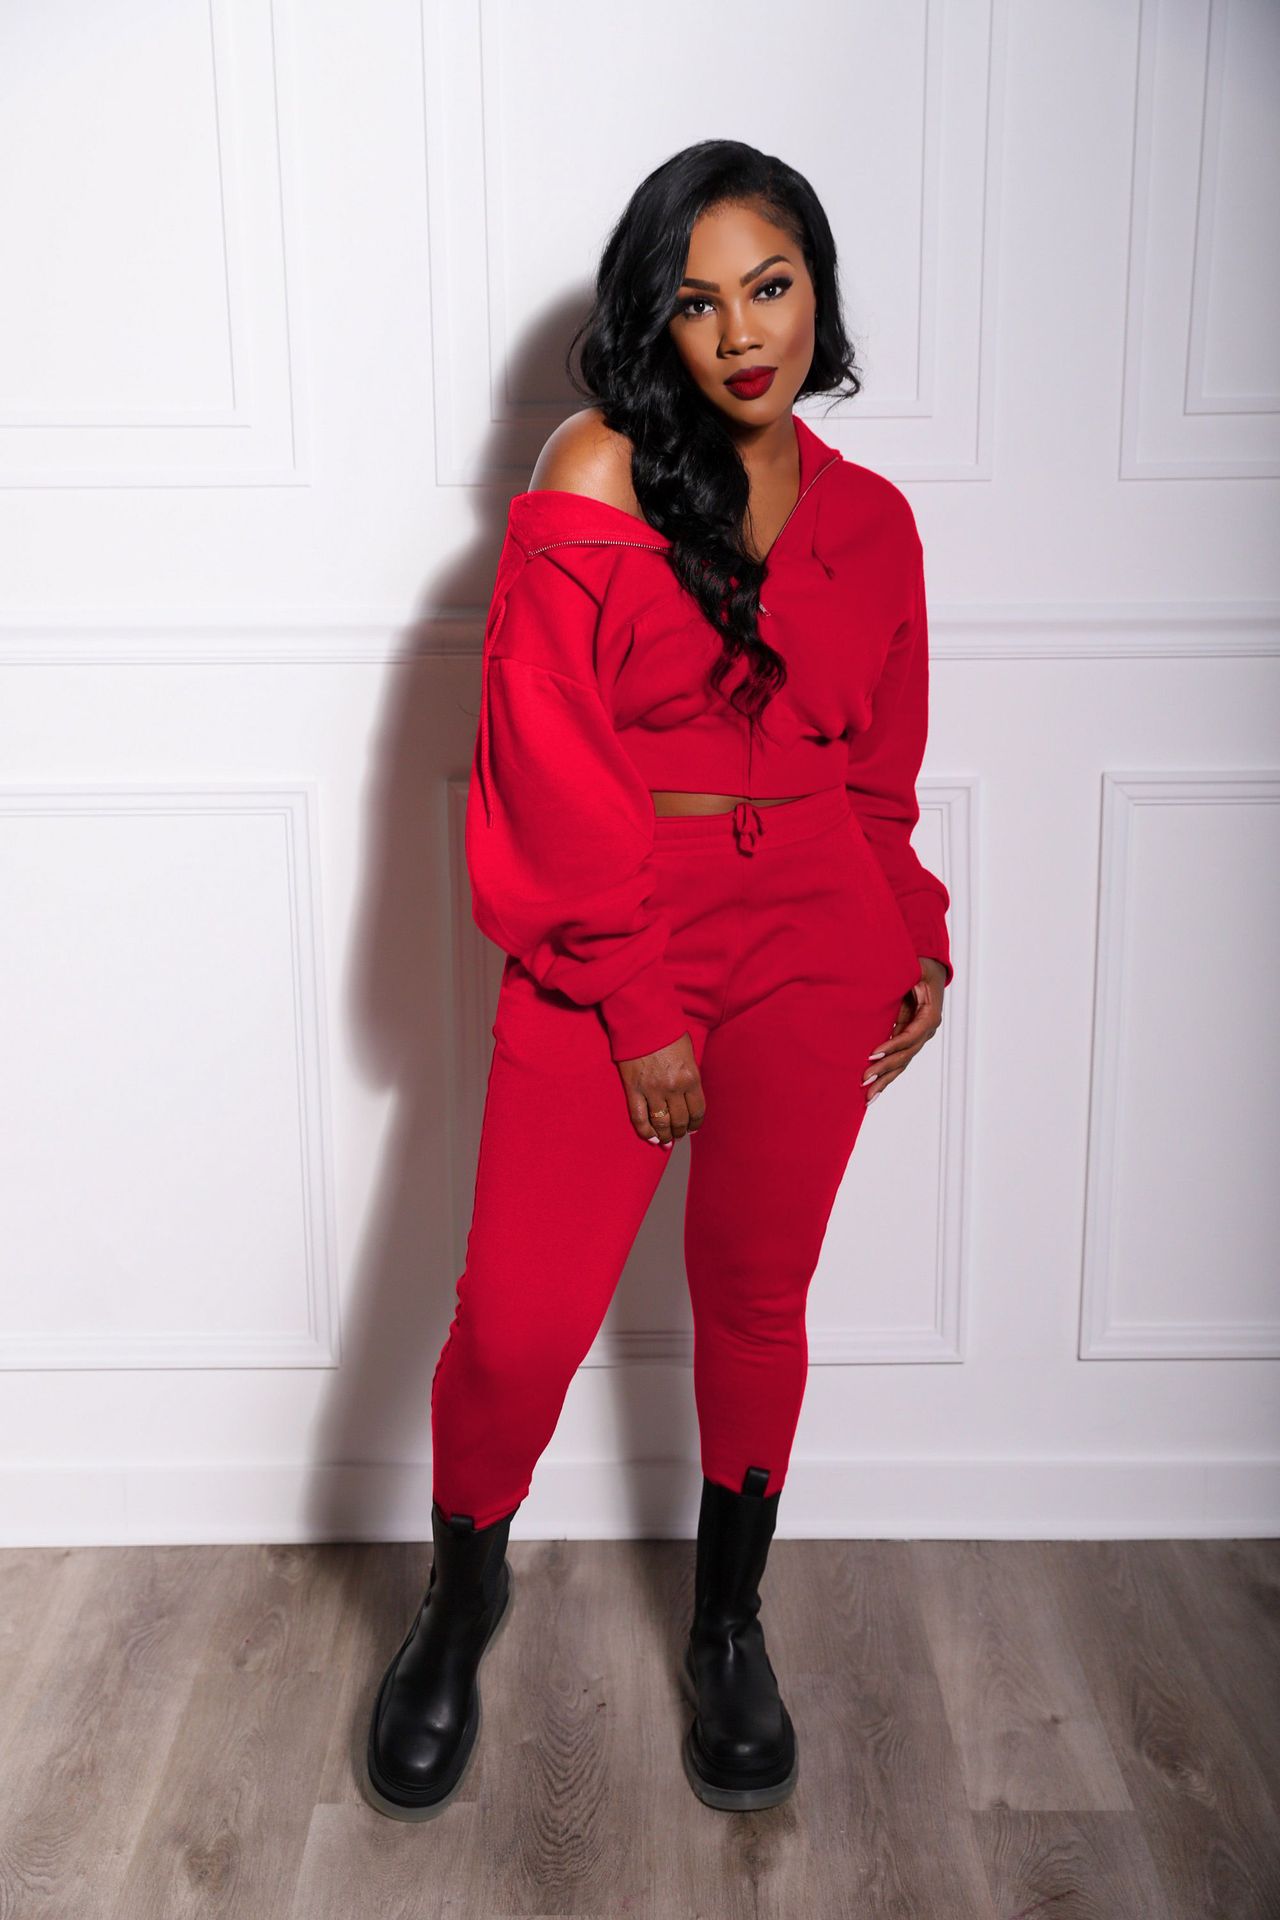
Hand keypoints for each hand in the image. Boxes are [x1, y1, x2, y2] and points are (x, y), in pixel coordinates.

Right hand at [617, 1030, 704, 1146]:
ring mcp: (652, 1090)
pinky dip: (646, 1132)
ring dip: (665, 1135)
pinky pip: (639, 1118)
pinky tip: (651, 1138)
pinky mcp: (633, 1089)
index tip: (693, 1128)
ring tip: (666, 1139)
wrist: (641, 1018)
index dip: (696, 1123)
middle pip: (680, 1121)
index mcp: (691, 1077)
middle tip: (678, 1134)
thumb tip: (689, 1098)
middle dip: (681, 1131)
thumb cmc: (667, 1031)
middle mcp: (673, 1087)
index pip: (698, 1111)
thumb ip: (690, 1075)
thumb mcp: (688, 1052)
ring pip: (662, 1124)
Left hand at [862, 957, 946, 1105]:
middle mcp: (925, 1031)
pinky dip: (886, 1075)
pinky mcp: (908, 1040)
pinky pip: (898, 1060)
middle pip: (905, 1055)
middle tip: (864, 1080)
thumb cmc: (920, 967)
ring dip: (885, 1080)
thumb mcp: (915, 969)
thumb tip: (891, 979)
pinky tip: (875, 1090)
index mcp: (929, 1015)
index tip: (872, 1054)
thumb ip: (906, 977)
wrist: (928, 970)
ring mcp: (918, 1038)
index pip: (910, 1036)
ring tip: (868, 1096)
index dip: (893, 1046)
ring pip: (901, 1064)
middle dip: (885, 1069)